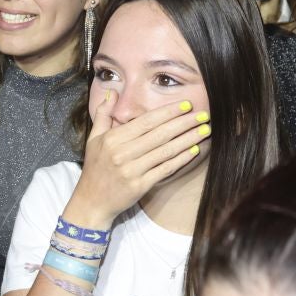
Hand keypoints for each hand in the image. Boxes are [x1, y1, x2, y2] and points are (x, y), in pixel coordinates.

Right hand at [67, 92, 212, 228]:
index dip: (168, 112)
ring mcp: (132, 171)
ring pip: (166, 151)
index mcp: (113, 139)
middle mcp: (122, 153)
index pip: (146, 121)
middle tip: (203, 115)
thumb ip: (103, 114)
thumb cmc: (95, 168)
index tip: (186, 105)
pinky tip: (194, 150)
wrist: (91, 202)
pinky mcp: (140, 186)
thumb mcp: (93, 139)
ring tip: (204, 130)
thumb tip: (112, 93)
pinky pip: (165, 169)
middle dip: (184, 123)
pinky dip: (181, 159)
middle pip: (160, 134)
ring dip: (188, 139)